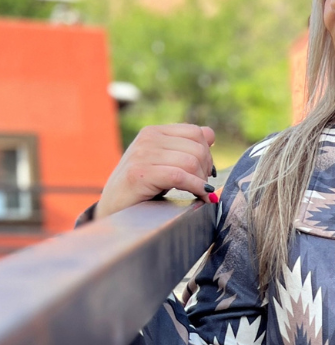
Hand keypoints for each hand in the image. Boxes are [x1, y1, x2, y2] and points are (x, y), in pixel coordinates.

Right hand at [94, 124, 216, 218]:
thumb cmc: (141, 192)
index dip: (208, 154)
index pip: (196, 133)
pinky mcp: (140, 173)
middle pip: (197, 147)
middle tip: (203, 187)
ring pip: (191, 161)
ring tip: (199, 194)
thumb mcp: (164, 164)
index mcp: (154, 132)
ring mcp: (142, 154)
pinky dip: (195, 188)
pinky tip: (200, 197)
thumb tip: (211, 134)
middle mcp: (147, 138)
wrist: (113, 212)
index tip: (205, 174)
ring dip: (201, 181)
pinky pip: (179, 176)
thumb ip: (184, 148)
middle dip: (206, 170)